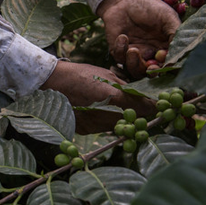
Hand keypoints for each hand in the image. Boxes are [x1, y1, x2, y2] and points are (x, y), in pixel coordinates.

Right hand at [40, 61, 154, 133]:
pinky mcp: (86, 130)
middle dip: (138, 114)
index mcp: (116, 98)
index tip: (155, 104)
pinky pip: (102, 128)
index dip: (153, 107)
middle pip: (135, 121)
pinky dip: (104, 122)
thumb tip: (144, 96)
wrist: (50, 83)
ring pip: (119, 126)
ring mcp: (96, 126)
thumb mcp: (107, 75)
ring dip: (121, 119)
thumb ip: (127, 88)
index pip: (147, 109)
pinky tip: (96, 111)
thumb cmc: (80, 74)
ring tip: (112, 107)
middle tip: (135, 106)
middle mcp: (108, 116)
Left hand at [96, 0, 180, 78]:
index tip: (163, 57)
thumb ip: (176, 33)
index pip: (169, 62)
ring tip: (133, 50)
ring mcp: (135, 53)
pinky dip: (121, 49)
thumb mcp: (167, 17)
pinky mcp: (119, 51)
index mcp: (166, 46)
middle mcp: (152, 53)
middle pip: (153, 72)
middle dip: (152, 72)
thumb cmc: (149, 6)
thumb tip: (182, 52)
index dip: (167, 65)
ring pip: (136, 70)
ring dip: (134, 63)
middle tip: (150, 67)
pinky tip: (122, 36)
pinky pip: (120, 58)